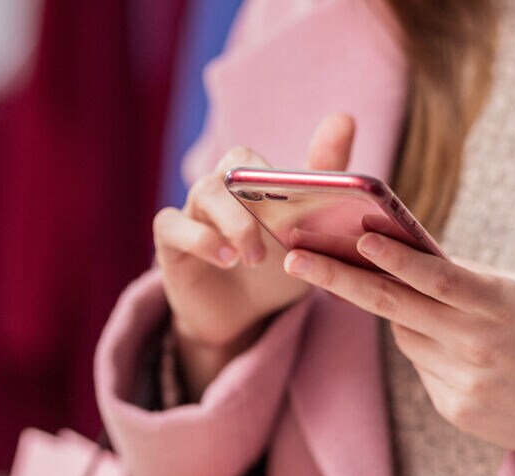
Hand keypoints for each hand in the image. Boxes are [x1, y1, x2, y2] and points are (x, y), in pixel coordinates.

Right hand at [154, 113, 356, 396]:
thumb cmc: (275, 269)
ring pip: (204, 193)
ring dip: (235, 223)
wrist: (243, 318)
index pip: (253, 158)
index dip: (271, 167)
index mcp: (248, 182)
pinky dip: (199, 238)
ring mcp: (191, 213)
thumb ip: (322, 182)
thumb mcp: (307, 232)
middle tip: (276, 230)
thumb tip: (343, 118)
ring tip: (254, 257)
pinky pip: (172, 225)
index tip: (295, 184)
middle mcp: (218, 189)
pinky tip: (226, 258)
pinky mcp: (170, 241)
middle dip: (254, 191)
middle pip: (229, 169)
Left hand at [284, 232, 514, 456]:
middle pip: (394, 307)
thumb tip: (396, 256)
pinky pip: (423, 367)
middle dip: (340, 280)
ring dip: (406, 317)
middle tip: (295, 258)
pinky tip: (465, 356)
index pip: (437, 279)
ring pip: (406, 335)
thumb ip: (459, 278)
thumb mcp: (513, 292)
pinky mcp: (456, 408)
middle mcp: (477, 344)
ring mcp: (464, 381)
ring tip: (447, 318)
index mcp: (498, 305)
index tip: (357, 237)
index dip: (395, 259)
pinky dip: (430, 351)